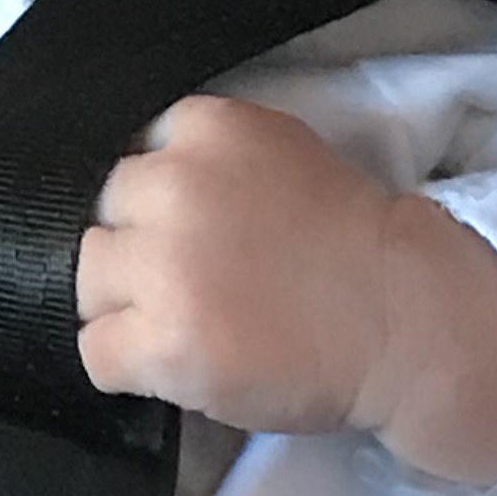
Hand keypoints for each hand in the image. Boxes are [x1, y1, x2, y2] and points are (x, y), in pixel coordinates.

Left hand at [75, 95, 496, 482]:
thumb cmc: (353, 247)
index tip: (191, 239)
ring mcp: (164, 266)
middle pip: (98, 221)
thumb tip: (136, 193)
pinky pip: (97, 354)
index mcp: (205, 128)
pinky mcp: (163, 341)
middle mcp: (173, 186)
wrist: (409, 323)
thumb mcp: (280, 157)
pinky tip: (179, 367)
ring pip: (87, 286)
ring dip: (126, 312)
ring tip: (187, 329)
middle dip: (134, 257)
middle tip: (191, 291)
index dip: (152, 210)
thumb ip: (208, 162)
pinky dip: (128, 367)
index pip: (128, 163)